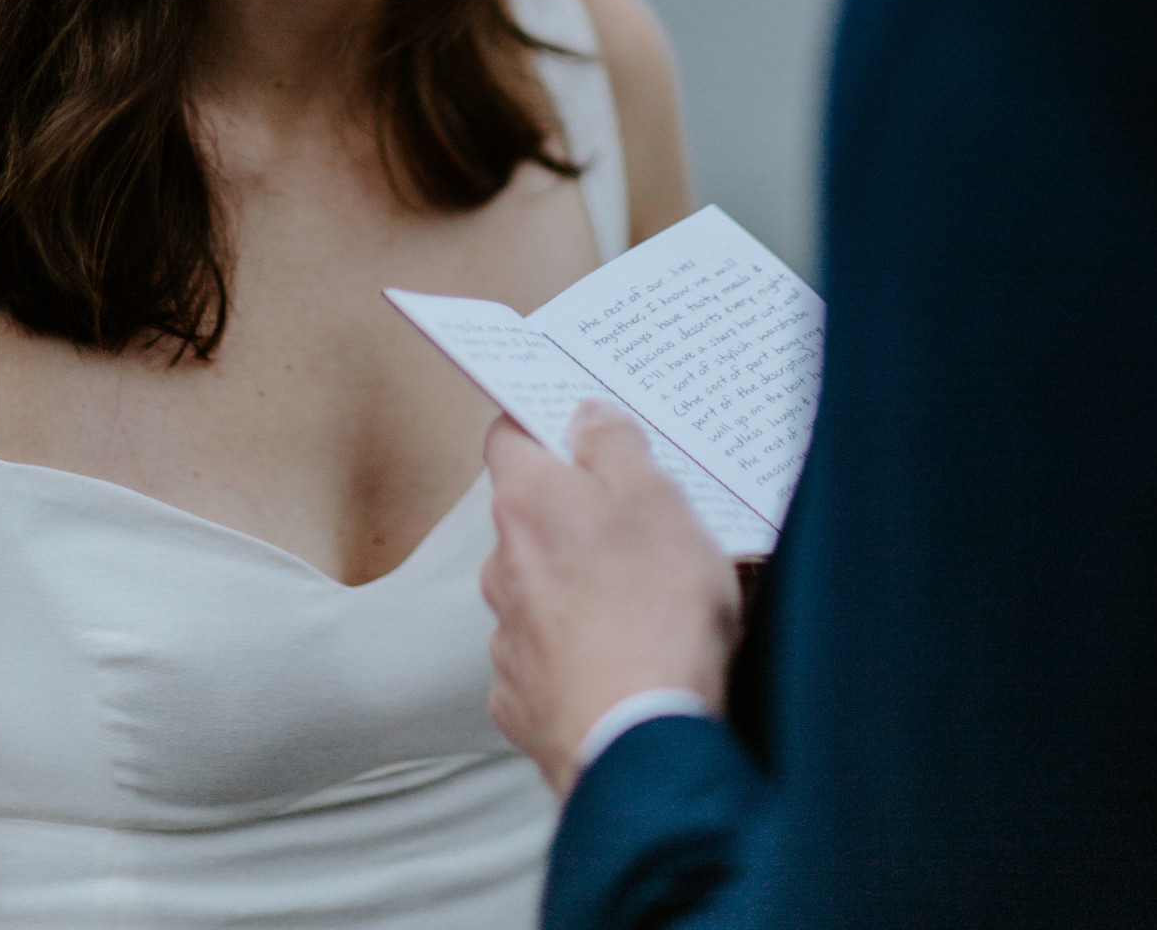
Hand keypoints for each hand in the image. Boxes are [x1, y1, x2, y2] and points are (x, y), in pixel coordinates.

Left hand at [481, 401, 741, 793]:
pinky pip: (546, 658)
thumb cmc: (652, 613)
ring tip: (643, 606)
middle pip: (531, 517)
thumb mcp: (655, 499)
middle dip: (575, 515)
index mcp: (528, 501)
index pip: (509, 437)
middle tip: (640, 525)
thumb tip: (585, 416)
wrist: (637, 741)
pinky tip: (619, 665)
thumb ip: (614, 444)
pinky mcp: (521, 699)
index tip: (578, 428)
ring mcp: (506, 636)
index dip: (542, 425)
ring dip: (576, 588)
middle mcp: (501, 564)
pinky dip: (575, 655)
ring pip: (538, 590)